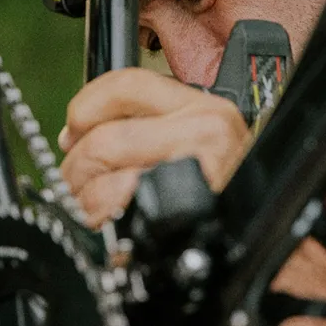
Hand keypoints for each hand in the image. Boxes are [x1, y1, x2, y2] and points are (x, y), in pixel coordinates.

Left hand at [59, 68, 251, 227]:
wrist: (251, 242)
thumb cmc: (216, 196)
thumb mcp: (190, 146)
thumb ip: (145, 128)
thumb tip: (79, 134)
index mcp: (202, 106)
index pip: (129, 83)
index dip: (87, 106)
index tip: (73, 130)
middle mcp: (206, 125)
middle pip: (108, 134)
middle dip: (77, 165)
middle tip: (75, 185)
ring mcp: (199, 161)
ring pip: (108, 165)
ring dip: (84, 195)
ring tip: (91, 209)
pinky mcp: (189, 198)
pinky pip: (120, 200)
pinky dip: (102, 215)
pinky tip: (111, 223)